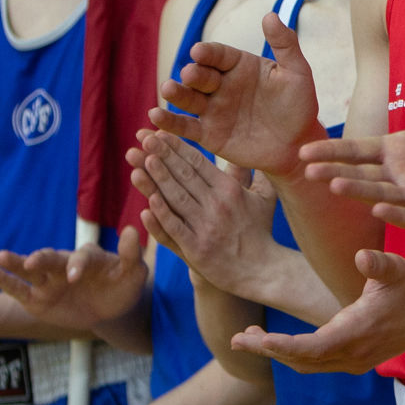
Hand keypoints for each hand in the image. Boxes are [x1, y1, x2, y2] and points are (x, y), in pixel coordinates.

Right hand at [0, 225, 149, 333]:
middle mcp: (64, 265)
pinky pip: (17, 289)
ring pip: (28, 270)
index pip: (81, 258)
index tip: (73, 277)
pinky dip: (3, 279)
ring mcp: (48, 281)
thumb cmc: (121, 288)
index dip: (77, 266)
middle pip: (51, 259)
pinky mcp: (36, 299)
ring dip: (15, 262)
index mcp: (88, 257)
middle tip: (31, 261)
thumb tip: (133, 230)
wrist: (110, 310)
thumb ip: (131, 255)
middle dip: (41, 259)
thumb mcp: (133, 275)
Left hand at [132, 131, 278, 289]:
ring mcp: (206, 227)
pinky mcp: (197, 250)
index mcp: (229, 190)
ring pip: (176, 198)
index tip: (159, 133)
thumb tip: (254, 150)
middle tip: (143, 138)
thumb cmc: (260, 231)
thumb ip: (252, 174)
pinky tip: (148, 203)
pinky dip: (161, 216)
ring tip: (140, 161)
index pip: (198, 162)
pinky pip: (176, 229)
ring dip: (157, 179)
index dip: (177, 147)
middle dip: (162, 155)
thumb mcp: (263, 198)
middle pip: (184, 175)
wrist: (262, 271)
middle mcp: (217, 205)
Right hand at [151, 15, 322, 178]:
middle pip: (201, 76)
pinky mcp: (208, 135)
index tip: (199, 51)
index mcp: (239, 66)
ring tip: (167, 89)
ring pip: (188, 99)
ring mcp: (213, 110)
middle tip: (189, 73)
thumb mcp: (297, 73)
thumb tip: (271, 15)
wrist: (299, 145)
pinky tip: (156, 116)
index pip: (219, 55)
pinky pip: (186, 127)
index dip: (208, 53)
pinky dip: (170, 122)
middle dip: (193, 74)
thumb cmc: (300, 105)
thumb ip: (285, 45)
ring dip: (176, 93)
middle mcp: (221, 85)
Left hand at [233, 247, 404, 373]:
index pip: (311, 347)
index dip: (281, 346)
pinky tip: (278, 341)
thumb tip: (361, 255)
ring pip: (307, 365)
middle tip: (237, 338)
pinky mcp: (355, 361)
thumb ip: (378, 264)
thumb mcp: (397, 269)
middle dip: (267, 350)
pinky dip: (294, 355)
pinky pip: (317, 364)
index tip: (255, 339)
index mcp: (357, 333)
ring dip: (277, 354)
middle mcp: (353, 354)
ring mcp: (354, 362)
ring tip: (250, 337)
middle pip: (301, 361)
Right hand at [301, 32, 404, 232]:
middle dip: (336, 172)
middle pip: (363, 174)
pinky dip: (399, 213)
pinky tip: (380, 210)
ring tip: (335, 188)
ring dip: (361, 192)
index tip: (303, 150)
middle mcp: (404, 176)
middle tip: (306, 170)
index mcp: (400, 150)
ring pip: (384, 195)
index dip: (333, 151)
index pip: (359, 150)